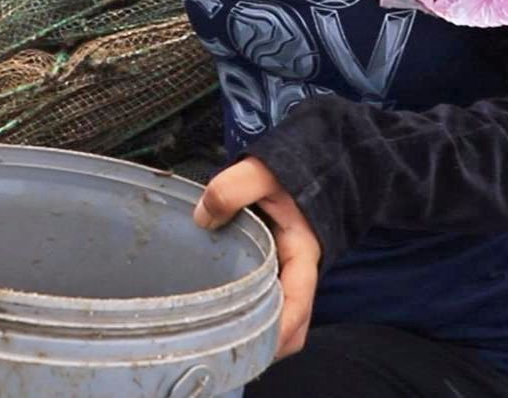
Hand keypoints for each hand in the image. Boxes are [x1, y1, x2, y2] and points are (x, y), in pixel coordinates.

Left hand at [193, 157, 320, 360]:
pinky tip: (219, 309)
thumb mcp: (261, 172)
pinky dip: (249, 312)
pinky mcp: (272, 265)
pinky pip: (265, 300)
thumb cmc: (288, 168)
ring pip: (278, 316)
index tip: (252, 345)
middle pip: (290, 325)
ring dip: (256, 330)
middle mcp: (296, 270)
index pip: (297, 305)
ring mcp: (285, 270)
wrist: (305, 160)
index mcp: (302, 253)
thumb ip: (232, 189)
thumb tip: (202, 219)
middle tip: (225, 347)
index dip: (278, 331)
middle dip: (266, 342)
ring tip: (217, 334)